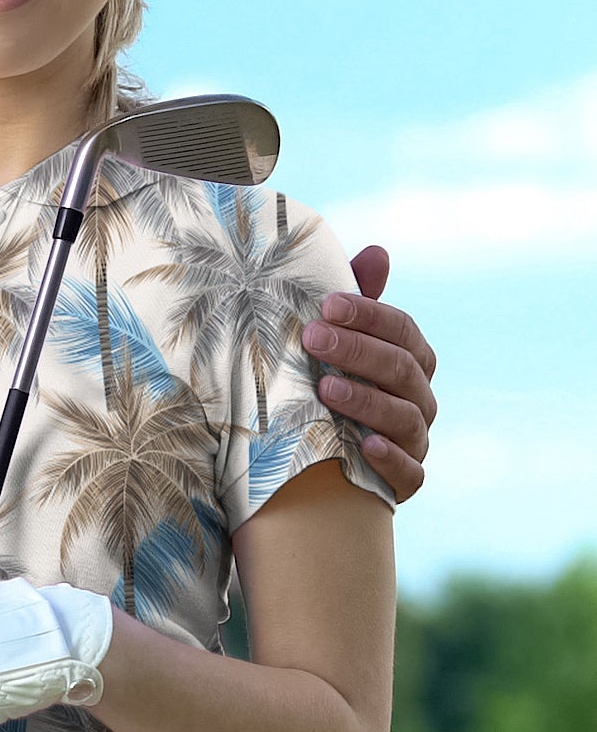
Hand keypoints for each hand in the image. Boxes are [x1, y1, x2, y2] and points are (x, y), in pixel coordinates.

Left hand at [301, 246, 436, 502]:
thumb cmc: (330, 380)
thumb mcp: (337, 339)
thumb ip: (356, 300)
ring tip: (325, 389)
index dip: (368, 315)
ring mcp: (415, 439)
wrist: (319, 455)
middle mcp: (419, 397)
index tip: (325, 304)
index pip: (402, 330)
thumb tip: (378, 252)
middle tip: (312, 338)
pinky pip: (409, 473)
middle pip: (401, 369)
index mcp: (410, 358)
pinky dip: (390, 459)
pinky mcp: (405, 480)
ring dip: (366, 401)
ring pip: (404, 417)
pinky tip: (364, 445)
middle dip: (357, 351)